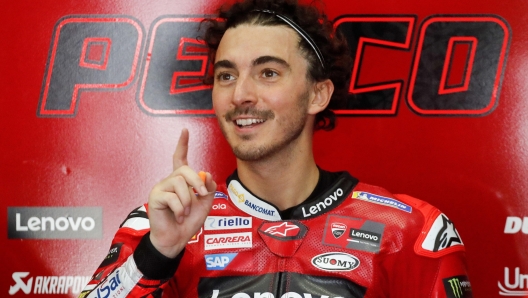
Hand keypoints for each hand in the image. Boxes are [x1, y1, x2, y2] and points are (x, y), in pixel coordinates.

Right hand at [148, 128, 216, 257]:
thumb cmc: (188, 222)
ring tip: (186, 212)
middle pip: (184, 170)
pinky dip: (180, 209)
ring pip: (179, 183)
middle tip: (201, 195)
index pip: (180, 158)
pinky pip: (172, 197)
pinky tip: (178, 217)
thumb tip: (204, 174)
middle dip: (196, 182)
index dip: (183, 144)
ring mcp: (161, 188)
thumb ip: (207, 188)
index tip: (185, 130)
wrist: (176, 239)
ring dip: (188, 200)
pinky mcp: (155, 197)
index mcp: (181, 181)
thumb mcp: (205, 204)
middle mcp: (169, 181)